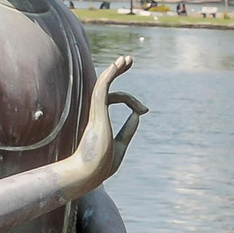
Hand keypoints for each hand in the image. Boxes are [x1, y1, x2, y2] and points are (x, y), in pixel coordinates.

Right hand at [62, 55, 148, 196]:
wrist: (89, 174)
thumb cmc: (101, 166)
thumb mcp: (120, 146)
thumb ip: (128, 130)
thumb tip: (138, 115)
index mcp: (99, 120)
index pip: (112, 99)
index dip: (131, 101)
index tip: (144, 110)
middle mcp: (95, 113)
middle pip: (106, 85)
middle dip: (117, 71)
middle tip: (129, 60)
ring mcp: (95, 112)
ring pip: (104, 83)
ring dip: (115, 69)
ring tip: (128, 58)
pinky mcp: (97, 112)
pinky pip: (102, 88)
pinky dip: (109, 75)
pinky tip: (118, 65)